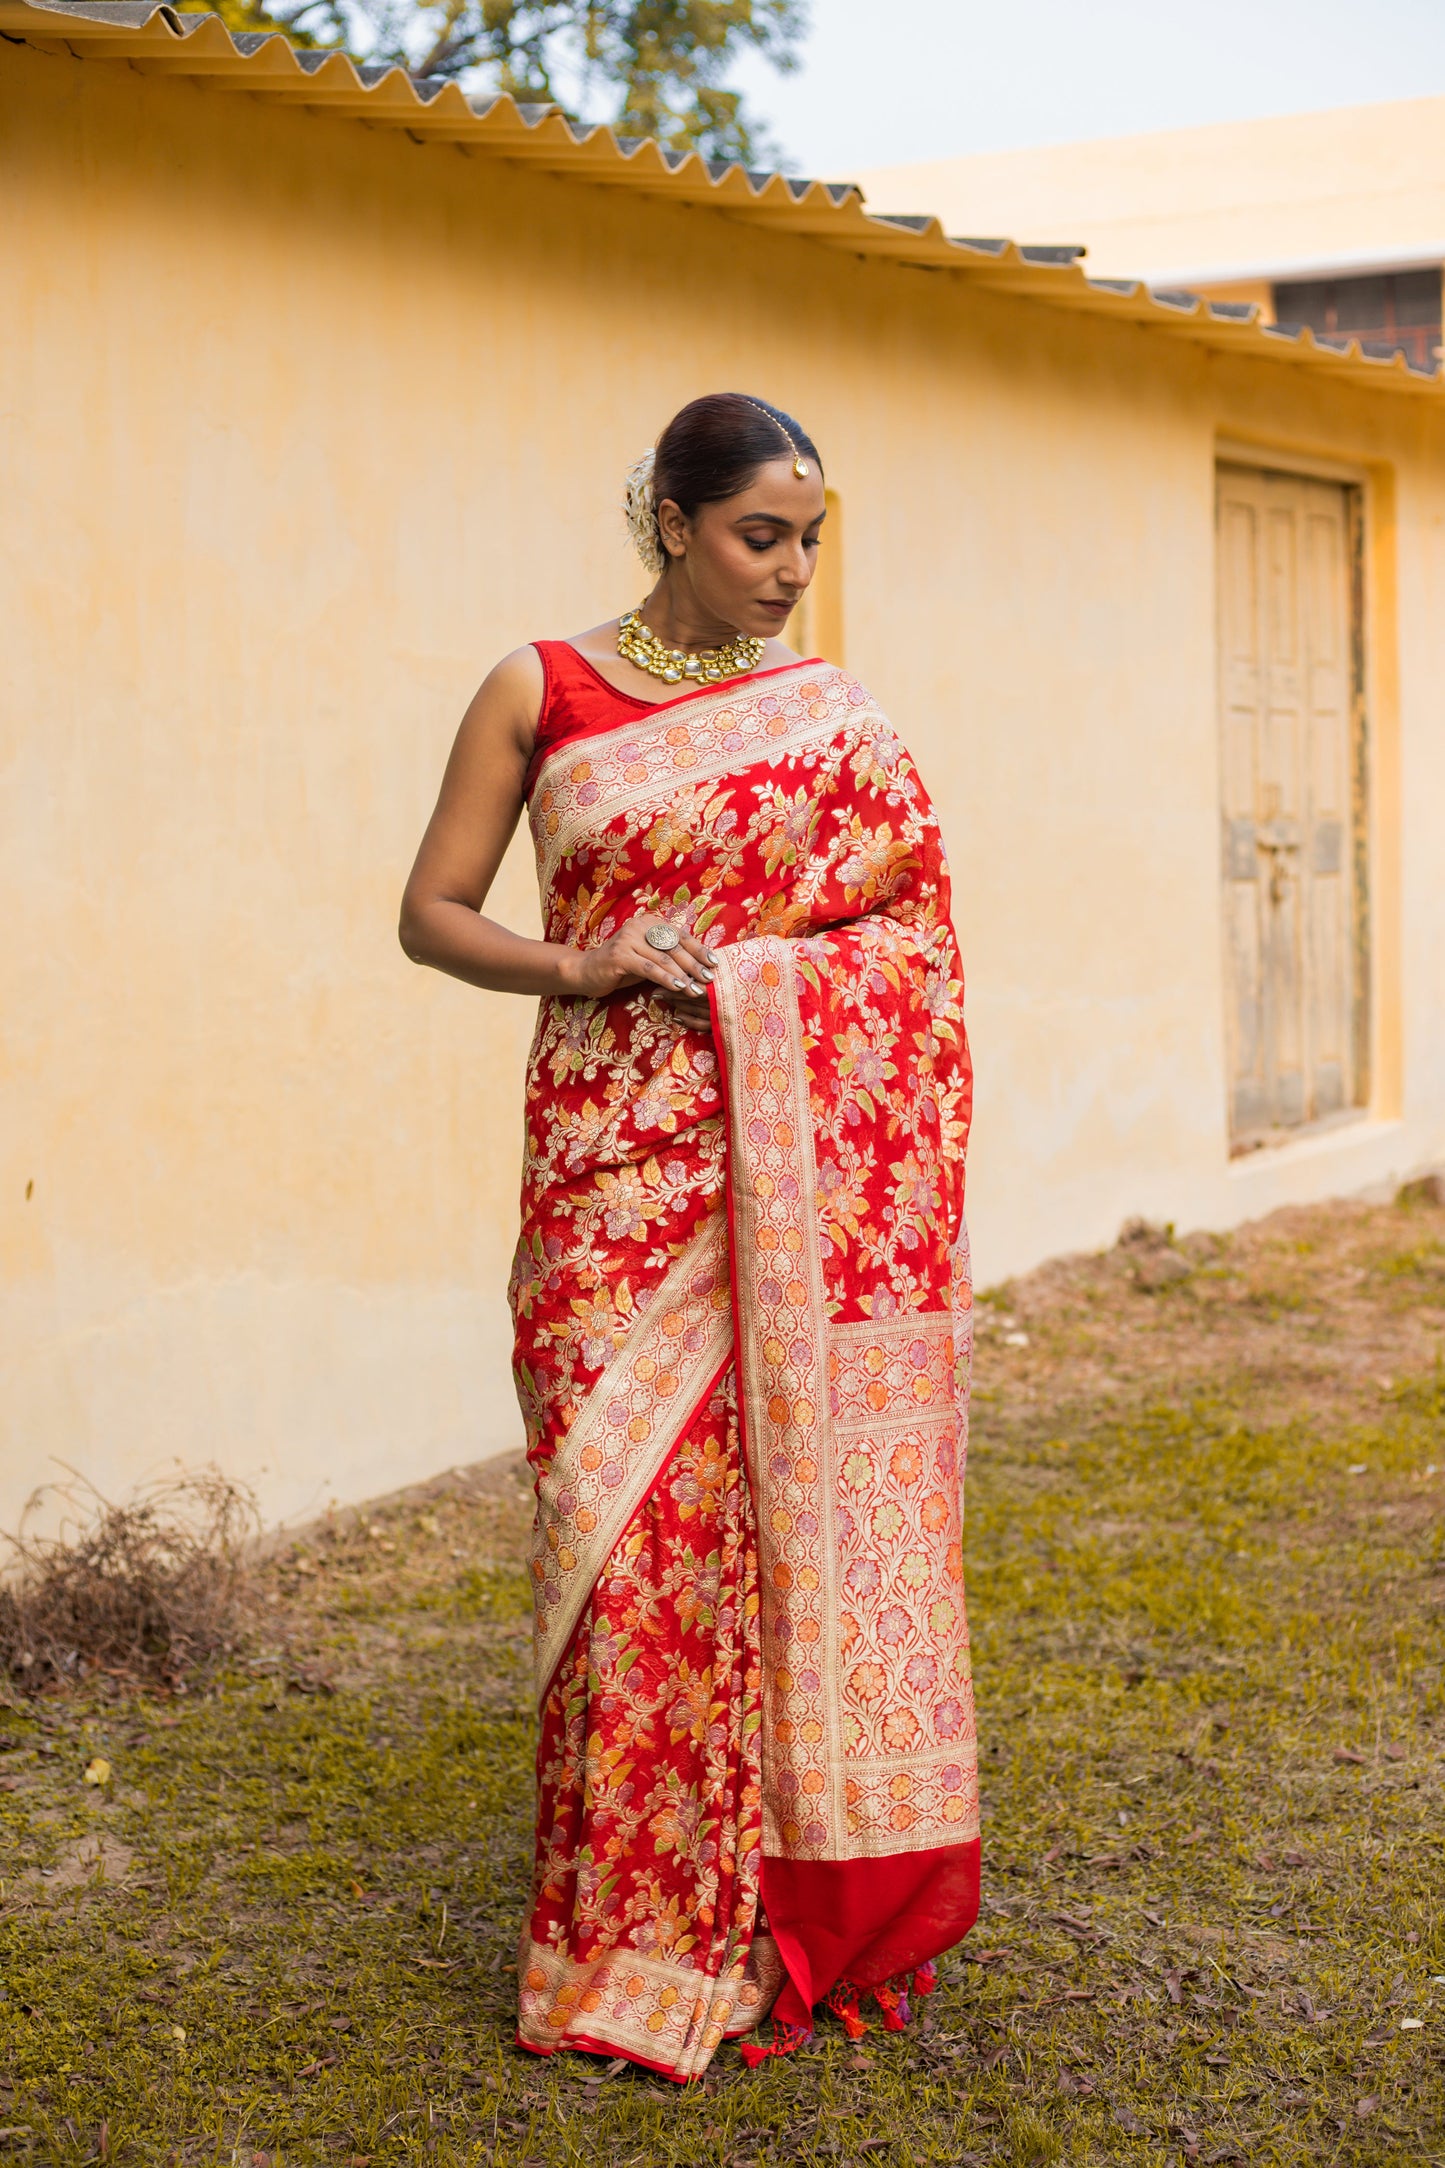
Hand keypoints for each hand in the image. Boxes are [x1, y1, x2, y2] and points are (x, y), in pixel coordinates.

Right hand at [565, 918, 717, 1028]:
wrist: (587, 972)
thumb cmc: (623, 968)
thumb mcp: (648, 959)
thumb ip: (668, 957)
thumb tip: (701, 966)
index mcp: (649, 922)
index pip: (680, 935)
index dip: (698, 949)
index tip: (714, 963)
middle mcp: (639, 926)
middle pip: (674, 946)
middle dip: (695, 964)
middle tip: (710, 978)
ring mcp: (628, 939)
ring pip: (664, 958)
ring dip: (684, 975)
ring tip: (697, 989)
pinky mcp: (620, 955)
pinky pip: (649, 969)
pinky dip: (666, 979)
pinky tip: (679, 988)